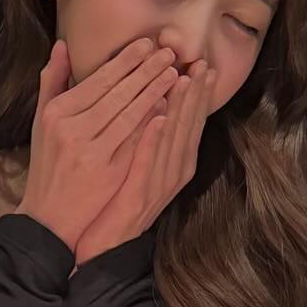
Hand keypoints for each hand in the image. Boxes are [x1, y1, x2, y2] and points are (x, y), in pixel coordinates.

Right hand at [16, 37, 179, 251]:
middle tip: (170, 52)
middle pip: (116, 93)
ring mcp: (90, 151)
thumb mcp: (42, 121)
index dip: (125, 60)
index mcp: (58, 112)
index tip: (147, 44)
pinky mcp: (106, 172)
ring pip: (129, 114)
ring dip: (154, 91)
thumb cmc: (49, 162)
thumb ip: (52, 81)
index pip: (98, 79)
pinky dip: (151, 122)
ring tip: (174, 73)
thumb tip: (62, 45)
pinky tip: (167, 106)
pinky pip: (134, 141)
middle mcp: (71, 129)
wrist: (49, 216)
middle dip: (146, 70)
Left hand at [72, 61, 216, 266]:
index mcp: (176, 162)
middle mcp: (174, 172)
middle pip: (189, 127)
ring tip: (185, 81)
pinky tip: (159, 120)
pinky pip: (149, 163)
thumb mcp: (139, 162)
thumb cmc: (118, 198)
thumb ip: (150, 133)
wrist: (103, 242)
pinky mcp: (139, 195)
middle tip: (202, 63)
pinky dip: (155, 141)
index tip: (204, 65)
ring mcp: (159, 185)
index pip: (191, 122)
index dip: (199, 95)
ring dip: (180, 110)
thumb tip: (157, 98)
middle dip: (197, 94)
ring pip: (174, 141)